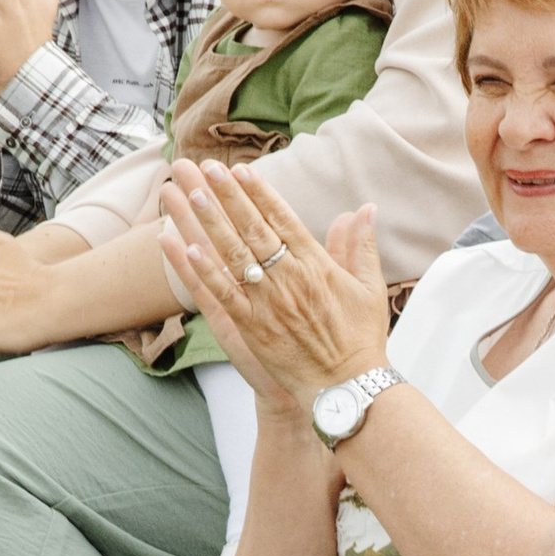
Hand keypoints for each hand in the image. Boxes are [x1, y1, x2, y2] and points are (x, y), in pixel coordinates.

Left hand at [158, 161, 388, 414]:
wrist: (347, 388)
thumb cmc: (360, 340)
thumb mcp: (370, 288)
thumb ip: (361, 246)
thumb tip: (364, 209)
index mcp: (317, 265)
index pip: (283, 219)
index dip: (259, 192)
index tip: (240, 169)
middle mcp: (289, 279)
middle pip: (252, 228)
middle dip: (227, 196)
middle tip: (205, 167)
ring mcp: (268, 303)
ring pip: (233, 254)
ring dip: (209, 223)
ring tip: (190, 194)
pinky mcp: (252, 328)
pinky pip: (223, 294)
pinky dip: (204, 270)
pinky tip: (184, 248)